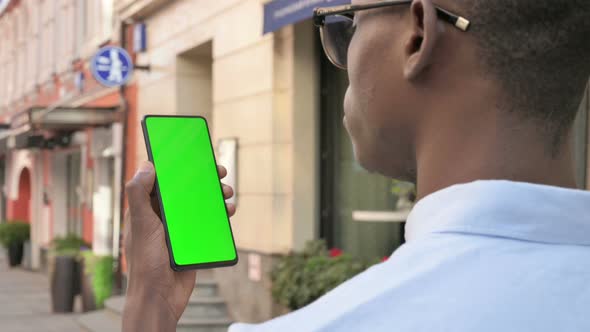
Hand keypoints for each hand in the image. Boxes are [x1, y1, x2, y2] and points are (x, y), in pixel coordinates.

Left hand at [122, 161, 234, 331]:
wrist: (160, 297)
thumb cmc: (146, 262)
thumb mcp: (141, 225)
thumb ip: (139, 195)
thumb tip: (147, 165)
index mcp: (147, 208)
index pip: (162, 179)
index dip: (177, 165)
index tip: (193, 154)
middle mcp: (163, 215)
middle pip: (185, 189)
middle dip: (203, 178)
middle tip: (219, 171)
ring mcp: (179, 228)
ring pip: (200, 204)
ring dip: (215, 195)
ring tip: (227, 193)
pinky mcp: (193, 240)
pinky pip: (208, 222)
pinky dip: (220, 214)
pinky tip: (229, 211)